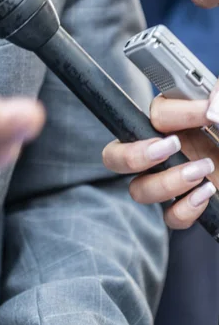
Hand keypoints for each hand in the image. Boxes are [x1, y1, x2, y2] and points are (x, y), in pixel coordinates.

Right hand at [102, 95, 218, 228]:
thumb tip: (213, 106)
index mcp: (179, 121)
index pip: (154, 113)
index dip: (176, 114)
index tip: (207, 115)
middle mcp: (168, 150)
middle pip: (116, 155)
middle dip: (134, 154)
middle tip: (170, 147)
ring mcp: (175, 180)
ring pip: (139, 190)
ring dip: (166, 183)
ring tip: (202, 173)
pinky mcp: (191, 207)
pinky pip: (170, 217)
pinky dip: (185, 209)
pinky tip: (207, 196)